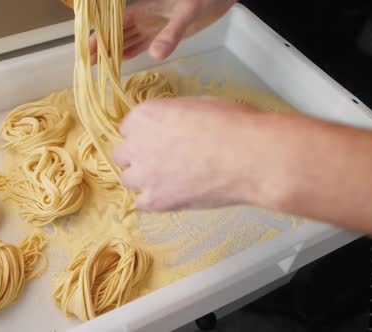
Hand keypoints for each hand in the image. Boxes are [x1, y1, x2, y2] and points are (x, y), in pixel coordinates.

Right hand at [90, 0, 236, 62]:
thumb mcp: (185, 15)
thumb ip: (171, 34)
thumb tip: (155, 55)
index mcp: (142, 10)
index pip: (115, 26)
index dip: (100, 38)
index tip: (87, 51)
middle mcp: (144, 19)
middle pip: (117, 34)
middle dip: (101, 48)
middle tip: (86, 65)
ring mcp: (153, 26)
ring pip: (127, 40)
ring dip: (113, 52)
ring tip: (98, 67)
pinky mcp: (163, 33)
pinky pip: (141, 44)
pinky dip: (130, 52)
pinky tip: (122, 60)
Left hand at [113, 96, 264, 210]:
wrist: (249, 157)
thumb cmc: (233, 124)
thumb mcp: (199, 104)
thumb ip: (175, 116)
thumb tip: (178, 126)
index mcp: (145, 115)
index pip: (129, 127)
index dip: (145, 134)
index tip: (159, 139)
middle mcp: (136, 143)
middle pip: (122, 154)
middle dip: (138, 156)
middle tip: (161, 160)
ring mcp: (144, 174)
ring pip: (128, 179)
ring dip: (143, 179)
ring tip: (167, 180)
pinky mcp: (155, 200)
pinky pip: (141, 203)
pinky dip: (154, 200)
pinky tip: (172, 196)